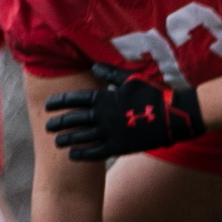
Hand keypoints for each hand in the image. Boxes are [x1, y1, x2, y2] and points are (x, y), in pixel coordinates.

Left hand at [43, 63, 202, 163]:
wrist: (173, 115)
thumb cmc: (153, 94)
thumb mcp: (132, 79)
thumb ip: (110, 73)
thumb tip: (93, 66)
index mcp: (104, 97)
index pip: (74, 99)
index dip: (59, 102)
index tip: (48, 106)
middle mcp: (102, 115)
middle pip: (73, 119)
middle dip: (58, 123)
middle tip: (48, 126)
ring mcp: (109, 132)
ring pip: (80, 137)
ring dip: (67, 139)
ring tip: (57, 141)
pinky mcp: (118, 146)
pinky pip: (94, 152)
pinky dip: (81, 153)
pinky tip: (72, 155)